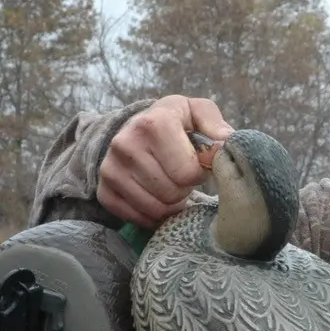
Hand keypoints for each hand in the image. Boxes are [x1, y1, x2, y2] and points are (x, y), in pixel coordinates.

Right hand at [99, 95, 233, 228]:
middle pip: (172, 193)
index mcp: (152, 123)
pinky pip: (138, 218)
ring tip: (170, 183)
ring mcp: (110, 169)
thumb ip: (215, 124)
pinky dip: (153, 214)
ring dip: (171, 202)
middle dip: (184, 188)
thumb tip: (225, 143)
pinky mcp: (104, 191)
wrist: (136, 128)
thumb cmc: (176, 123)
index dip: (199, 172)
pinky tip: (156, 196)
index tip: (196, 162)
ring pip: (156, 209)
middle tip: (181, 174)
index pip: (187, 172)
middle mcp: (125, 144)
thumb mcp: (197, 112)